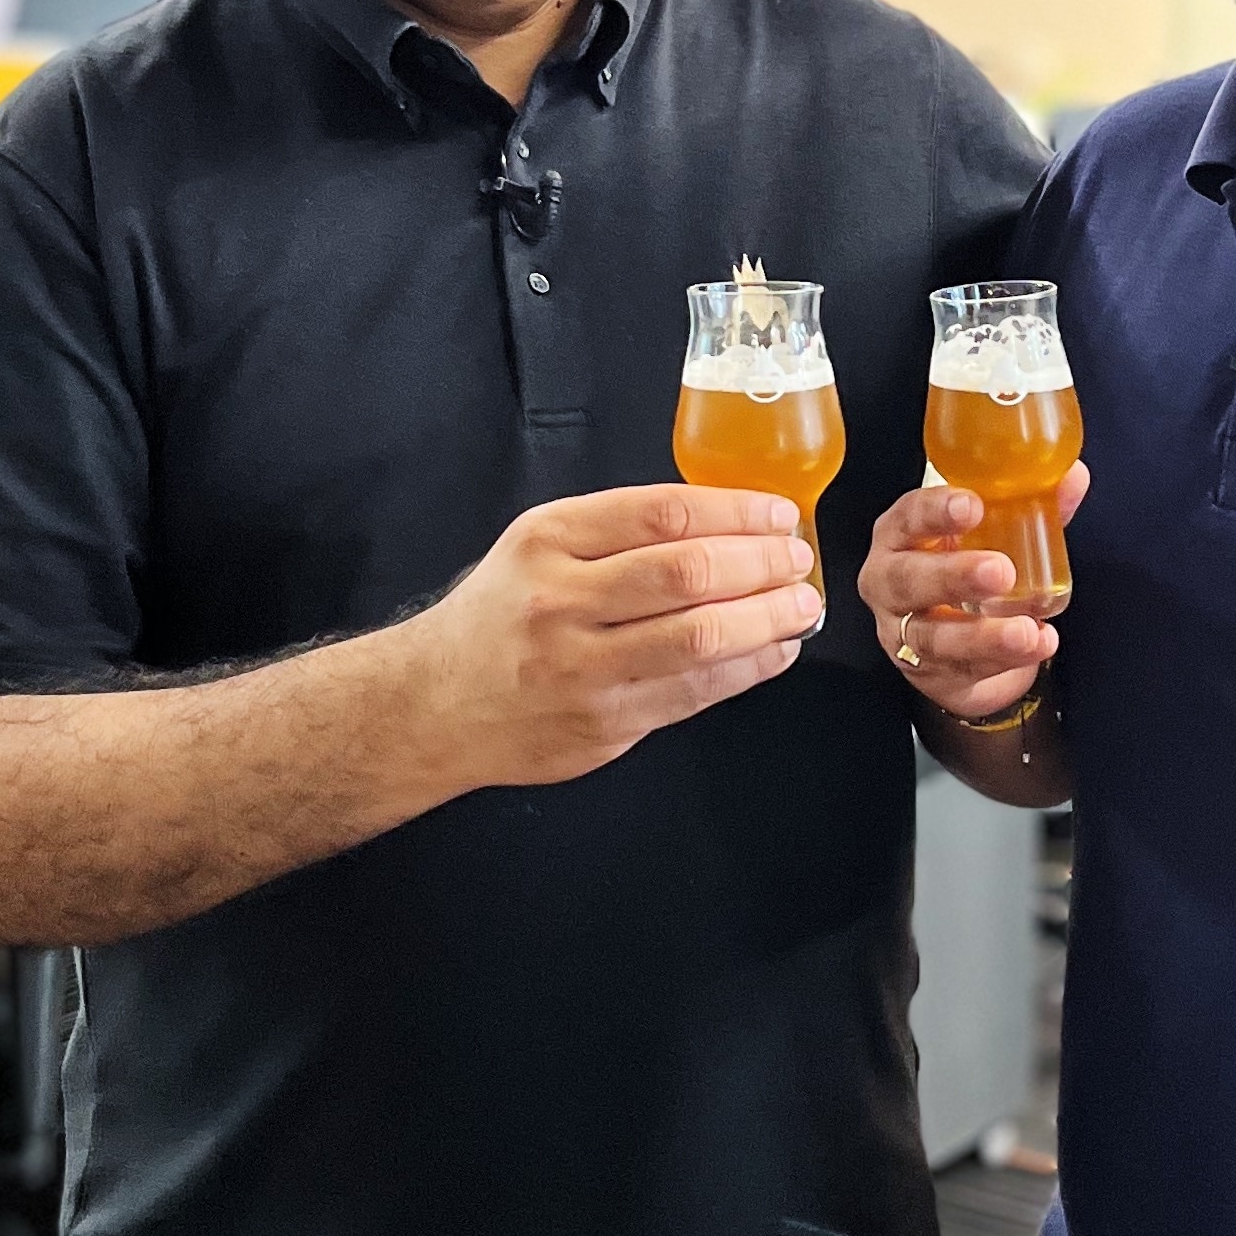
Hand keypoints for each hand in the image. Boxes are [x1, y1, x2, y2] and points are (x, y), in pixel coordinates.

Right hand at [412, 484, 823, 791]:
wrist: (434, 704)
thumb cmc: (503, 614)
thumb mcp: (538, 548)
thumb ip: (618, 532)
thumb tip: (727, 522)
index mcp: (550, 540)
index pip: (663, 513)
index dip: (736, 511)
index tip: (778, 514)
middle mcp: (562, 600)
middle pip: (687, 573)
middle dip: (761, 564)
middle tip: (798, 559)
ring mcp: (582, 668)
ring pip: (699, 637)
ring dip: (767, 619)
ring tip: (801, 605)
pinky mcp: (603, 723)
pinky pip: (694, 693)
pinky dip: (747, 668)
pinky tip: (774, 650)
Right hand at [858, 470, 1087, 721]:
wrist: (954, 640)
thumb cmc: (965, 567)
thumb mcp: (990, 535)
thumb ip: (1031, 507)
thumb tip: (1074, 477)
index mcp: (901, 536)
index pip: (907, 517)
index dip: (935, 511)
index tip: (972, 505)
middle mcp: (891, 584)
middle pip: (908, 580)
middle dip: (953, 576)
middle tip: (1000, 571)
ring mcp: (903, 634)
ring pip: (933, 637)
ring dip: (982, 636)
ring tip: (1027, 631)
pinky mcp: (929, 672)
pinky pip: (963, 670)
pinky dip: (1002, 660)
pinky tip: (1037, 646)